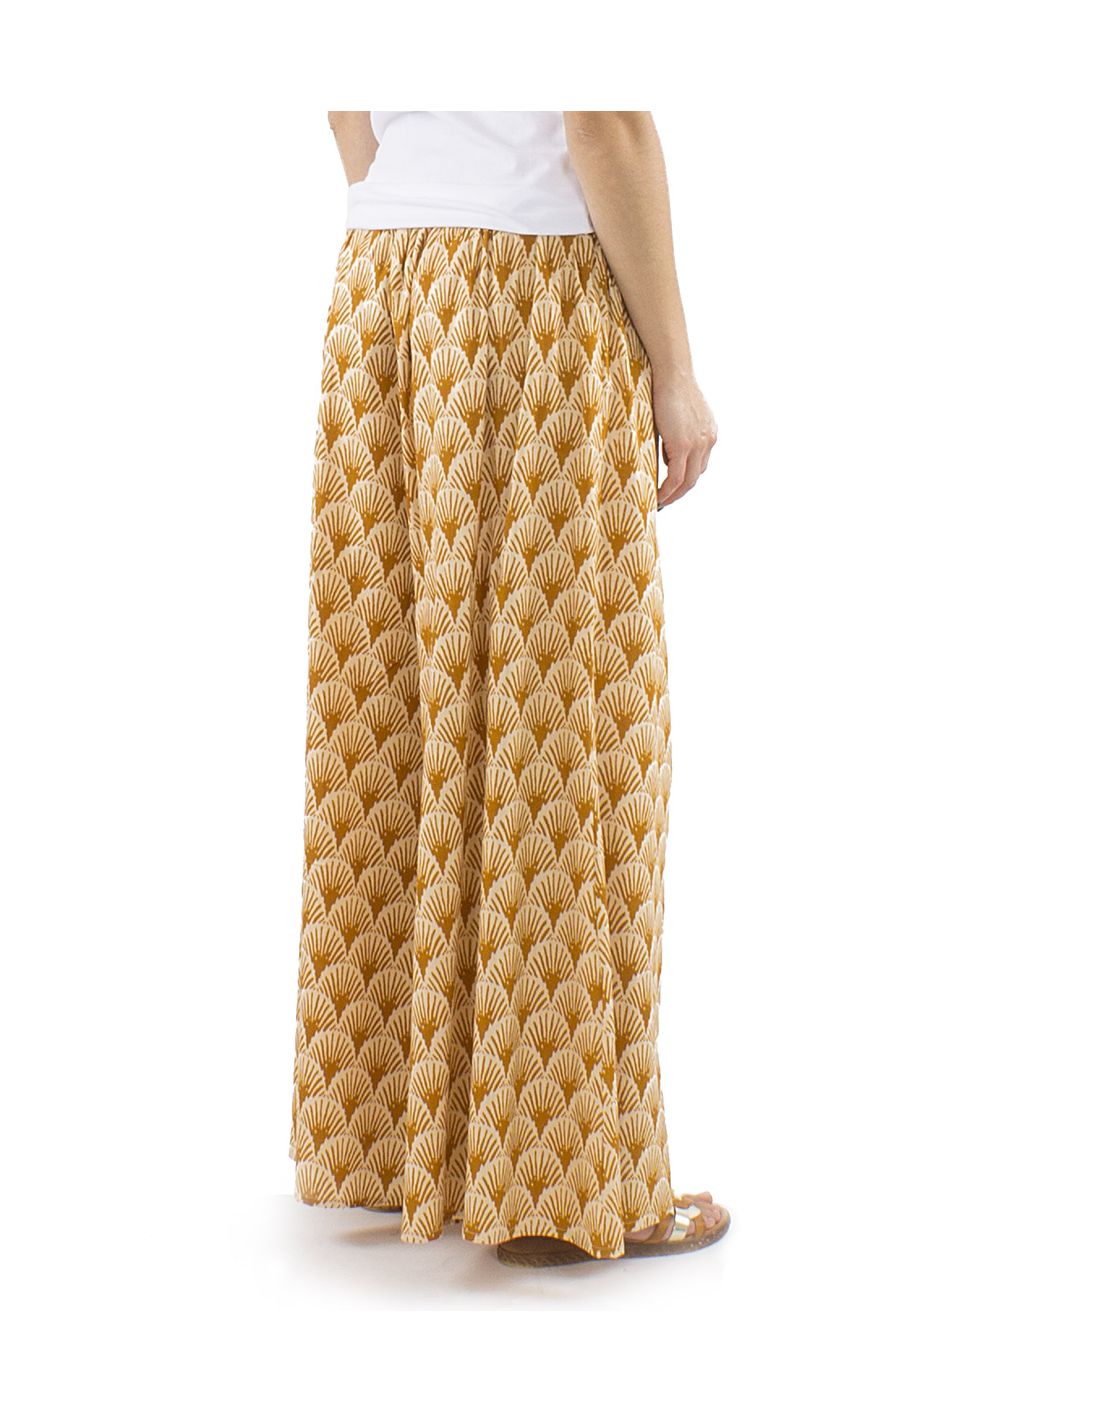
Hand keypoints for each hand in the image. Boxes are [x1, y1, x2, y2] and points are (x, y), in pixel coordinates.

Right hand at [651, 369, 717, 508]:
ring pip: (688, 481)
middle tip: (665, 501)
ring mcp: (697, 444)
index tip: (672, 487)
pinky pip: (676, 477)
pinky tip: (658, 497)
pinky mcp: (683, 445)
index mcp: (708, 433)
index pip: (699, 464)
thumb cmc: (669, 387)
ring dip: (674, 495)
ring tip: (660, 502)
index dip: (686, 478)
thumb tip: (664, 452)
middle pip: (696, 476)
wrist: (672, 373)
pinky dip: (668, 490)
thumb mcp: (677, 414)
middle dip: (680, 492)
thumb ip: (676, 433)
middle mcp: (708, 440)